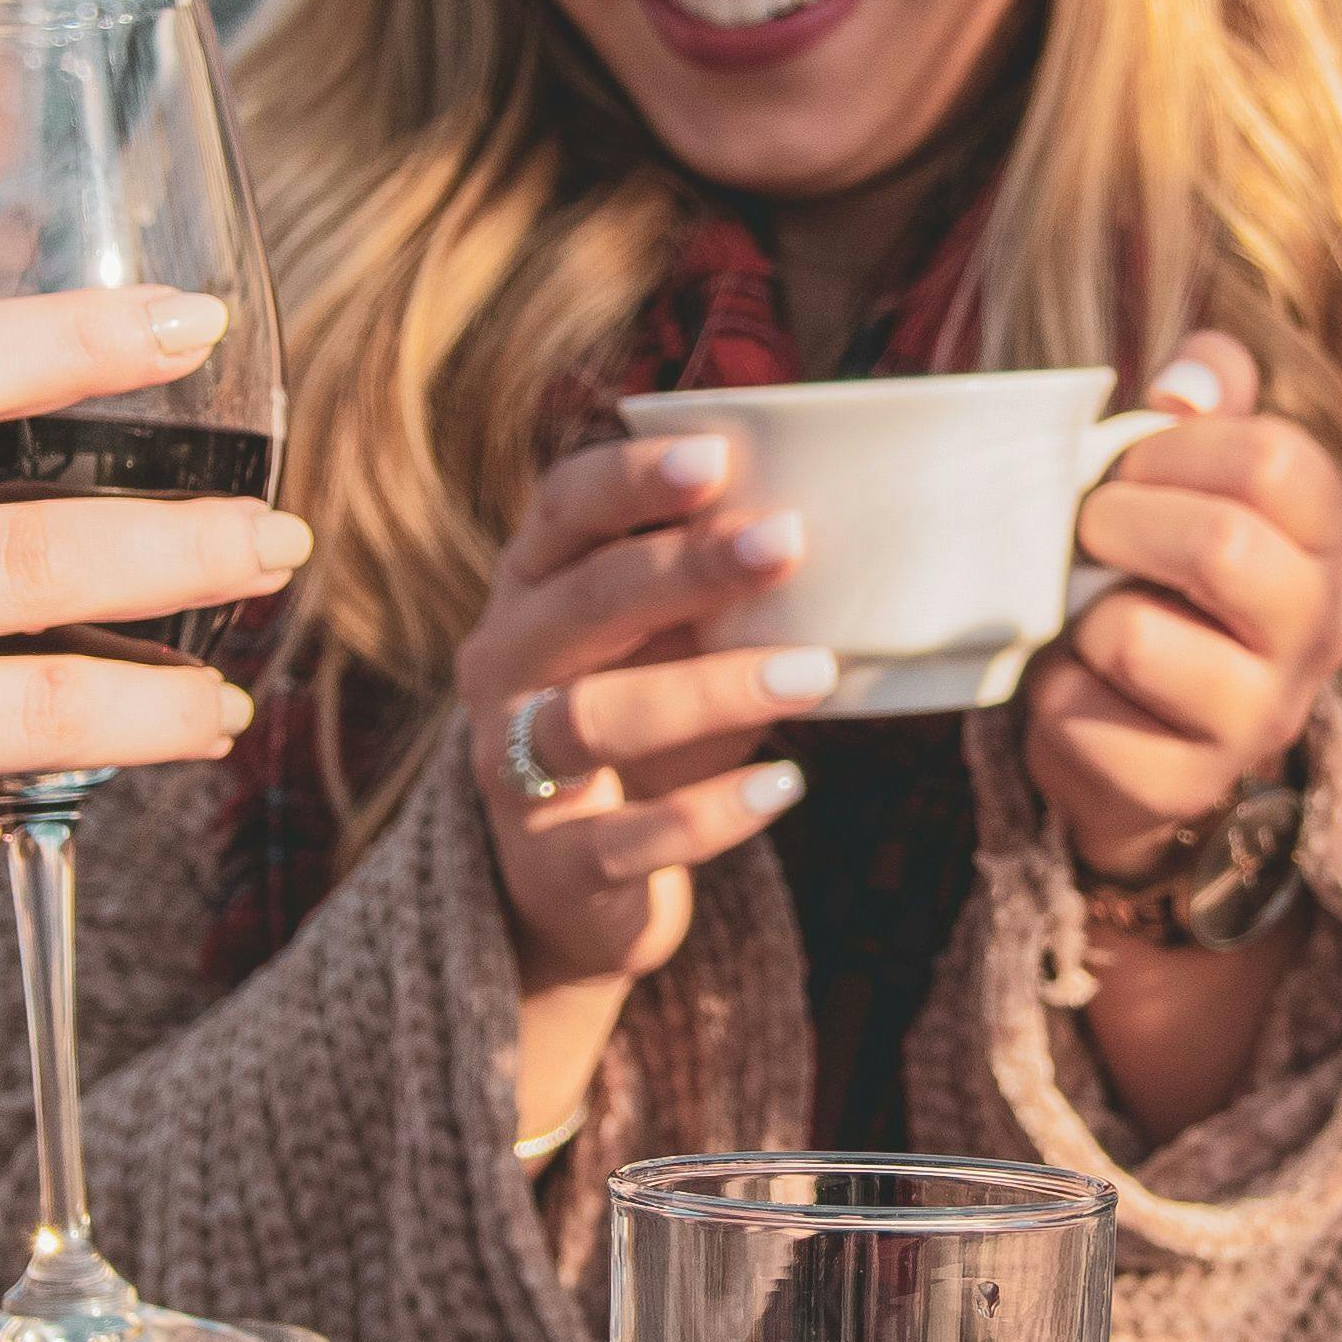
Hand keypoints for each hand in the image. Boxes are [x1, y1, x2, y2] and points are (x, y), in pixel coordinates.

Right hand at [457, 431, 835, 996]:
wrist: (573, 885)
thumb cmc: (643, 725)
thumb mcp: (671, 647)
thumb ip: (720, 595)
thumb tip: (838, 535)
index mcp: (530, 589)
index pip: (561, 510)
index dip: (632, 480)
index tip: (717, 456)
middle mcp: (503, 668)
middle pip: (582, 603)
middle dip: (685, 569)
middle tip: (789, 541)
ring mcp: (512, 768)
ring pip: (591, 718)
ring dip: (707, 689)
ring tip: (814, 672)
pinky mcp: (550, 863)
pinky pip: (625, 839)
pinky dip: (709, 813)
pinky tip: (783, 785)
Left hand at [1016, 330, 1341, 885]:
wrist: (1149, 738)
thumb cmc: (1167, 576)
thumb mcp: (1199, 476)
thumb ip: (1209, 401)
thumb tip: (1189, 379)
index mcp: (1331, 543)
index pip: (1276, 460)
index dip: (1176, 449)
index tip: (1131, 469)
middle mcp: (1317, 635)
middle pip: (1221, 546)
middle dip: (1120, 523)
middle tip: (1090, 531)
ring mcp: (1256, 722)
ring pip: (1134, 638)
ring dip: (1083, 616)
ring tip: (1090, 619)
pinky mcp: (1181, 788)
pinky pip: (1081, 717)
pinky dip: (1053, 692)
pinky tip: (1078, 689)